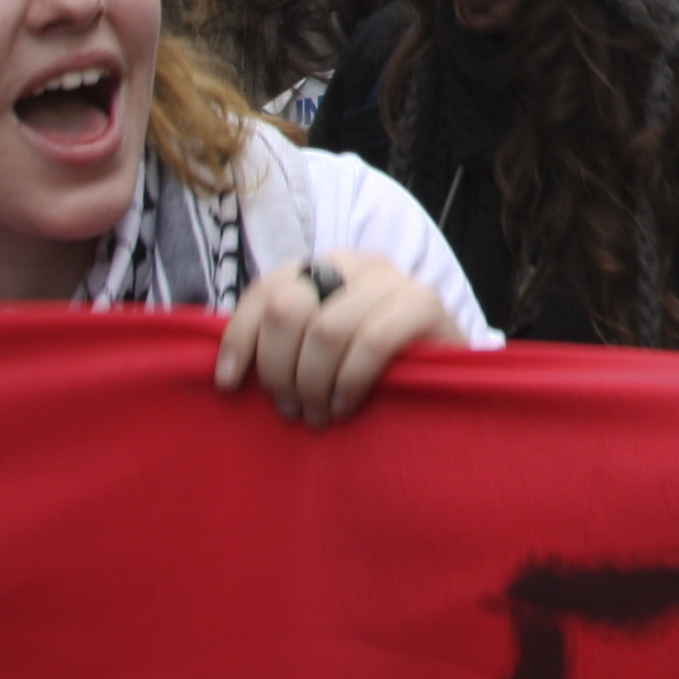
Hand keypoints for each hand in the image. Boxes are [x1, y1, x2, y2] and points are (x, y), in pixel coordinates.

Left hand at [212, 252, 467, 427]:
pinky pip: (370, 344)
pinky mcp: (426, 304)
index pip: (265, 288)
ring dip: (312, 384)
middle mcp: (357, 263)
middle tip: (289, 409)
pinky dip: (348, 382)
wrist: (450, 371)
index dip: (240, 338)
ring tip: (318, 415)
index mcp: (325, 266)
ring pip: (325, 330)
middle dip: (278, 369)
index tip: (231, 385)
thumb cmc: (376, 366)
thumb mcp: (322, 348)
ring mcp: (394, 280)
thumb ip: (286, 342)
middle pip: (288, 308)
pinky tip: (346, 405)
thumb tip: (228, 371)